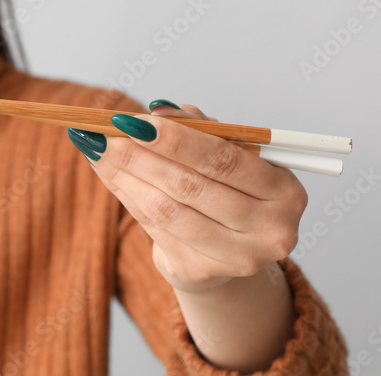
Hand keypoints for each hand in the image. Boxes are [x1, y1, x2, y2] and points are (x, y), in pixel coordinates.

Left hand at [68, 99, 307, 293]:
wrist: (225, 249)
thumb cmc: (227, 187)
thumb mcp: (226, 154)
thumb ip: (199, 127)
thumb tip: (158, 109)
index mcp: (284, 191)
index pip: (224, 160)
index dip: (178, 140)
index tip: (136, 120)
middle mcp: (269, 229)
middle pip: (190, 186)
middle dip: (140, 155)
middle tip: (103, 132)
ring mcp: (236, 257)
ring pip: (166, 209)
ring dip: (124, 174)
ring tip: (96, 147)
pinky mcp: (201, 272)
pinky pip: (152, 227)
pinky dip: (124, 194)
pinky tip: (106, 171)